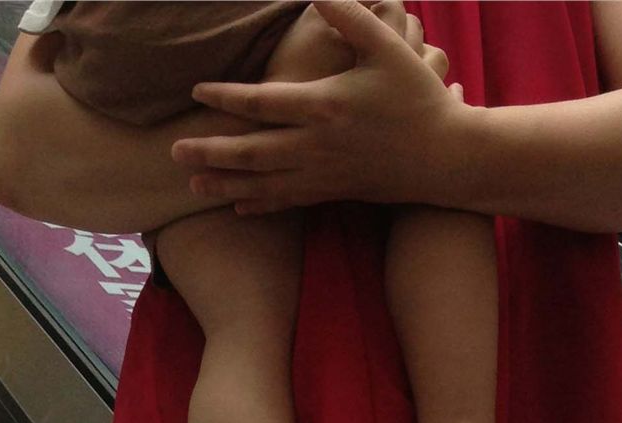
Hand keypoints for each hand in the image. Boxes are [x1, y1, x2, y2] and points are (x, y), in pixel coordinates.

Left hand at [172, 0, 466, 214]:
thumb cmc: (417, 97)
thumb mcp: (387, 47)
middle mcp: (319, 146)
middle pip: (252, 152)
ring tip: (192, 183)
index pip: (264, 103)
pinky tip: (237, 206)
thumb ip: (349, 15)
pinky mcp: (335, 192)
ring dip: (226, 183)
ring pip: (265, 183)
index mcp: (326, 106)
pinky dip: (260, 204)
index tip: (197, 91)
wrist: (447, 157)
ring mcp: (325, 175)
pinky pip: (289, 201)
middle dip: (211, 151)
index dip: (227, 97)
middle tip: (174, 151)